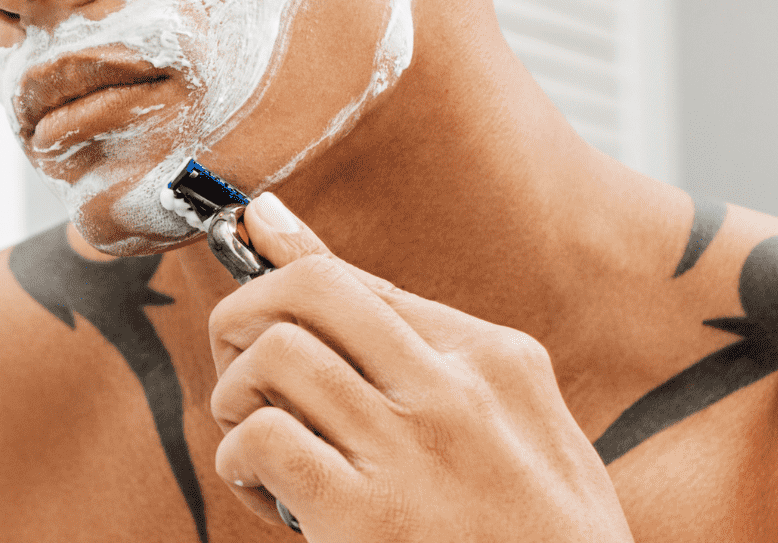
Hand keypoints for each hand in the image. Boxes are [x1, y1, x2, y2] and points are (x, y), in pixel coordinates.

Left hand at [207, 192, 631, 540]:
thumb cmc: (542, 542)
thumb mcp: (530, 437)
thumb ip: (440, 357)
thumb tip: (320, 262)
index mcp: (498, 361)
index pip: (358, 282)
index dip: (286, 300)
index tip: (261, 335)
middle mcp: (457, 389)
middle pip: (311, 287)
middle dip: (244, 313)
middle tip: (235, 367)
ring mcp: (412, 449)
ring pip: (277, 354)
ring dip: (235, 394)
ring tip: (249, 437)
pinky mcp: (366, 515)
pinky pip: (264, 437)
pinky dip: (237, 459)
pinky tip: (261, 488)